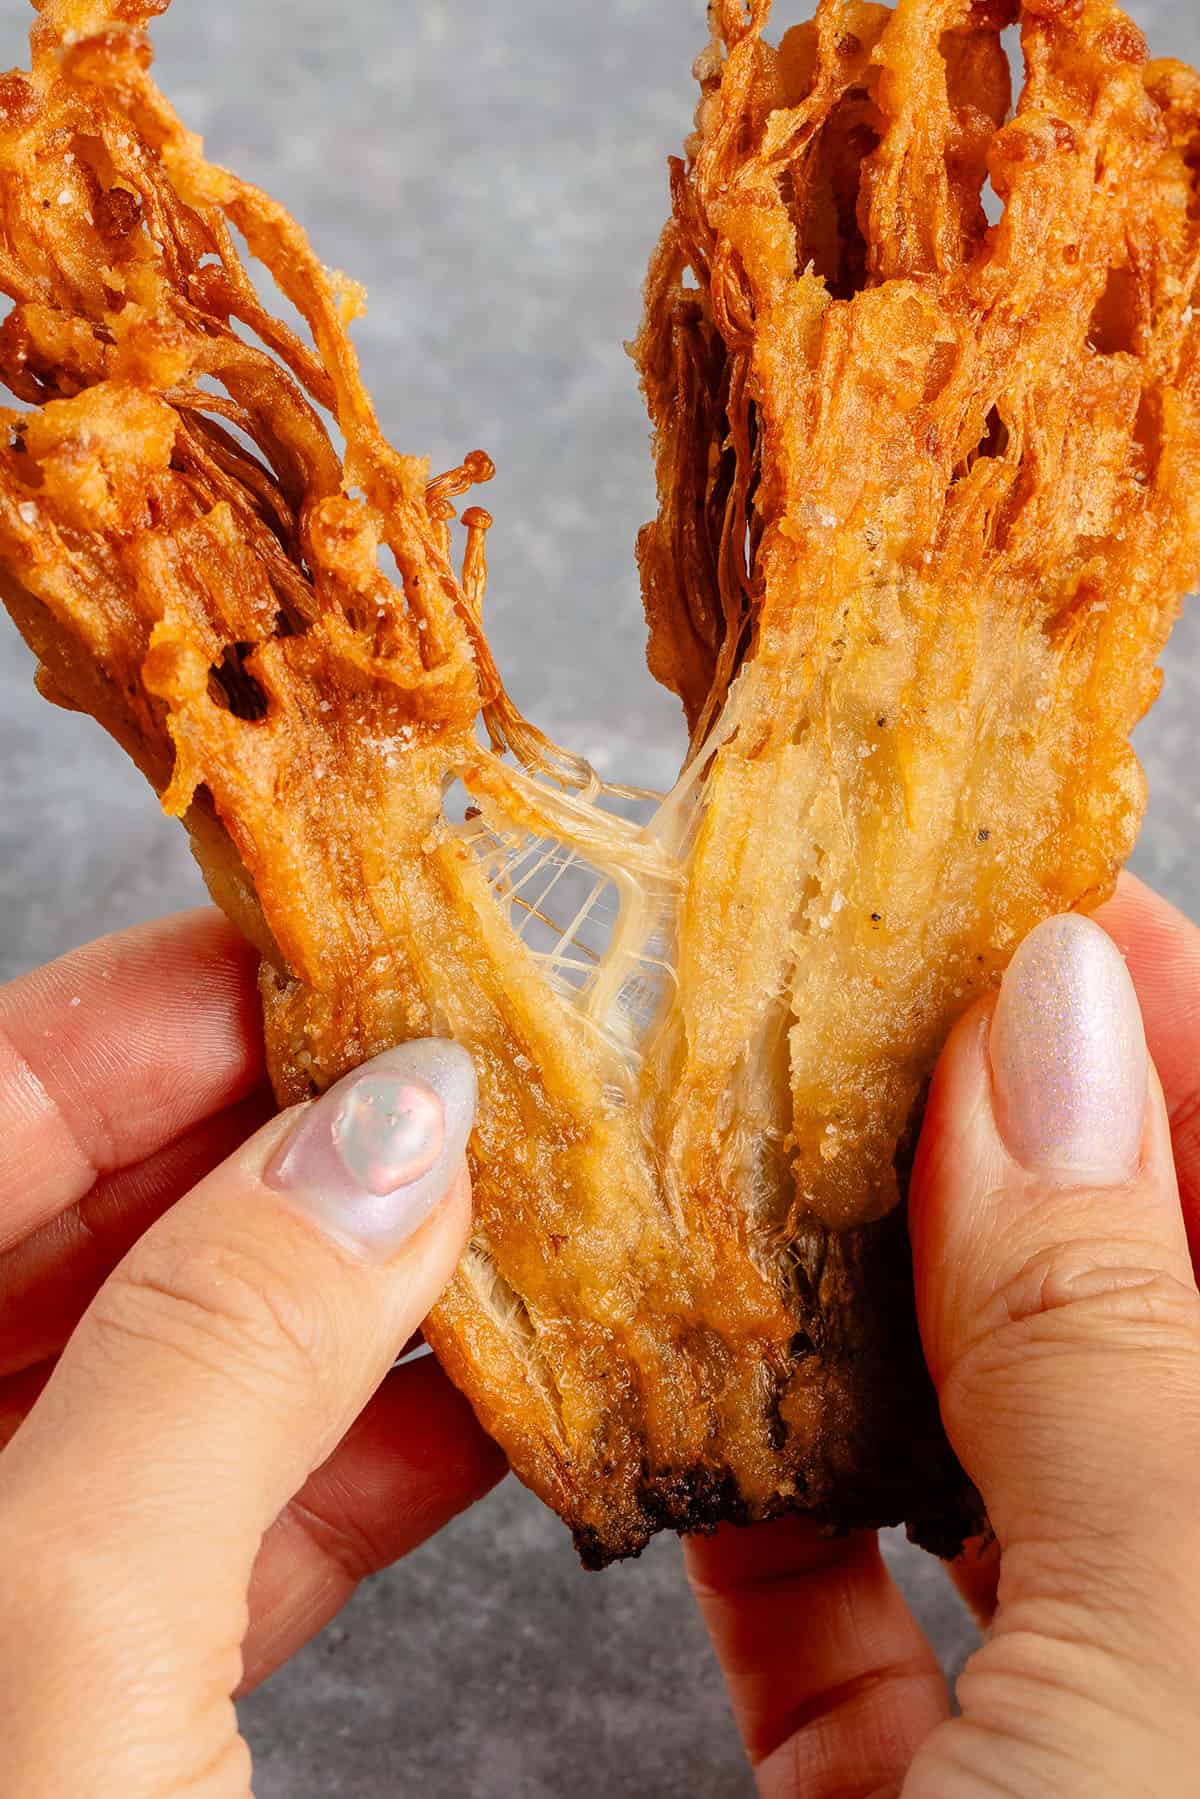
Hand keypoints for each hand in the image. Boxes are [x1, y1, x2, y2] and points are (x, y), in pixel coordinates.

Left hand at [0, 910, 503, 1794]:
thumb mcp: (66, 1626)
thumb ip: (218, 1353)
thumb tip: (396, 1135)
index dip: (165, 1009)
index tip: (348, 954)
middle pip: (106, 1218)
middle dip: (295, 1139)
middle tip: (463, 1071)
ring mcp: (16, 1569)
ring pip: (196, 1361)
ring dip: (363, 1288)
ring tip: (517, 1203)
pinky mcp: (112, 1690)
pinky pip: (243, 1513)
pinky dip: (374, 1450)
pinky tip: (501, 1389)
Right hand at [689, 874, 1199, 1796]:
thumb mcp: (1156, 1660)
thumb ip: (1099, 1344)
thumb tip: (1043, 1025)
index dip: (1178, 1034)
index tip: (1045, 903)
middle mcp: (1182, 1603)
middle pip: (1108, 1303)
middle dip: (990, 1135)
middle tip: (858, 985)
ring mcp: (1056, 1714)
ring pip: (965, 1438)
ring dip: (847, 1295)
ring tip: (749, 1133)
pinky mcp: (889, 1790)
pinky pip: (820, 1596)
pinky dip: (742, 1480)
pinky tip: (676, 1373)